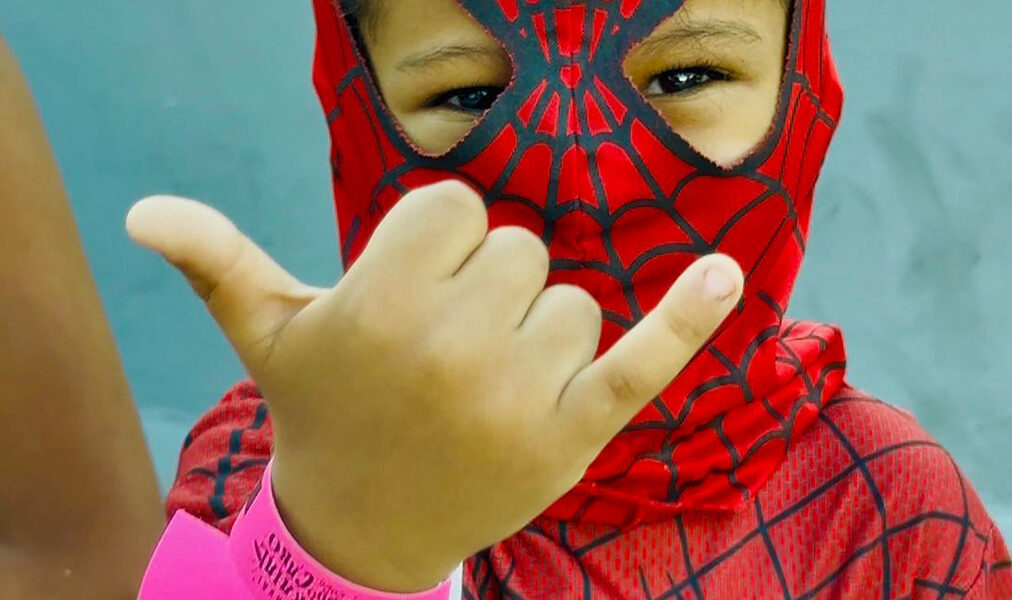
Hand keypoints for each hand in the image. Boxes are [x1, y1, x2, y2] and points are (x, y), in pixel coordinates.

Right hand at [126, 181, 742, 592]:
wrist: (363, 530)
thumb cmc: (319, 414)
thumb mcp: (266, 334)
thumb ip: (216, 262)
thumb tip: (142, 211)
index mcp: (382, 302)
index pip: (458, 206)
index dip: (435, 248)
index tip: (407, 301)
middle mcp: (452, 345)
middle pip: (519, 250)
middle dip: (483, 290)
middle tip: (438, 356)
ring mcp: (519, 392)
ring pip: (568, 301)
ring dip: (532, 332)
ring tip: (478, 388)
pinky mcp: (574, 433)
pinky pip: (641, 362)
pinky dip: (688, 319)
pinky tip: (724, 275)